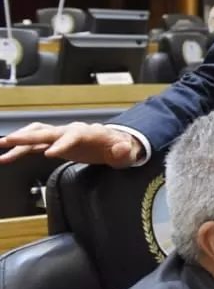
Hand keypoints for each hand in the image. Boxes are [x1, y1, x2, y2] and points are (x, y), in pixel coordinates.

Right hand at [0, 122, 141, 165]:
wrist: (116, 145)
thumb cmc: (121, 149)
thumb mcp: (127, 153)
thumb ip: (124, 151)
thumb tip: (121, 148)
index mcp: (89, 132)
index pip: (74, 135)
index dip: (62, 143)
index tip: (50, 153)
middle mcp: (72, 131)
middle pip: (49, 132)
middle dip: (30, 136)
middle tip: (11, 141)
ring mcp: (62, 136)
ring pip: (37, 135)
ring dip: (19, 140)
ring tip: (2, 147)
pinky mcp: (55, 144)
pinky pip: (34, 146)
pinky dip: (20, 150)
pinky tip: (6, 157)